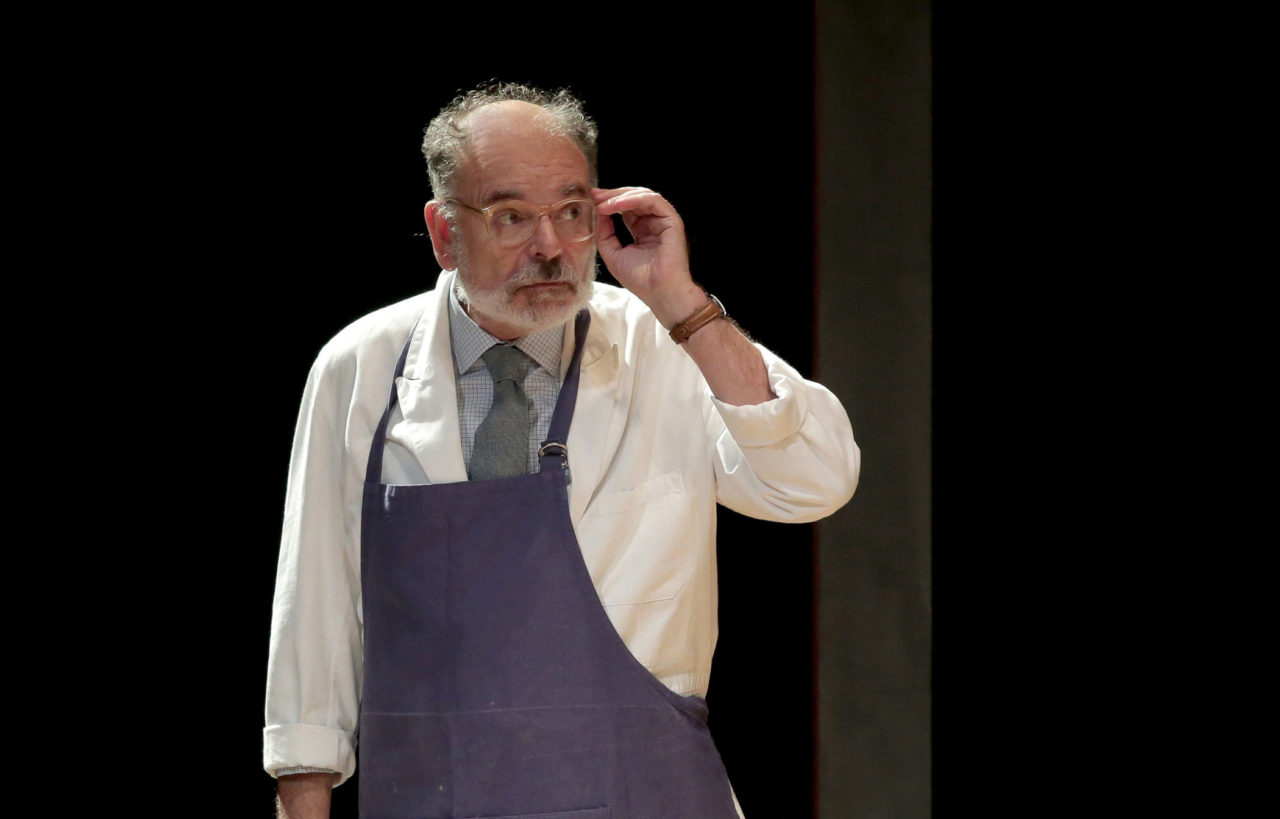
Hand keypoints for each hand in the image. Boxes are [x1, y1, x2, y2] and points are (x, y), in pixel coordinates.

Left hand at [593, 187, 705, 326]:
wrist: (659, 293)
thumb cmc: (640, 280)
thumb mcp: (612, 254)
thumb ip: (604, 233)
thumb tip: (598, 212)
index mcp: (643, 231)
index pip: (626, 208)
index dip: (609, 202)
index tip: (591, 199)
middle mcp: (654, 224)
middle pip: (634, 198)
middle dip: (613, 194)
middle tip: (595, 195)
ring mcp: (664, 222)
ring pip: (644, 195)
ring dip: (621, 196)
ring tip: (603, 202)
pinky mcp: (672, 222)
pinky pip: (653, 201)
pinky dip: (633, 199)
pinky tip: (617, 205)